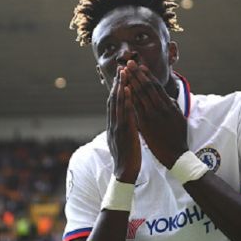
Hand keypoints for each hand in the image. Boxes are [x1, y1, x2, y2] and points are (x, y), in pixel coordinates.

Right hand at [107, 67, 140, 182]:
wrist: (125, 173)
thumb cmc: (127, 158)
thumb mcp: (123, 140)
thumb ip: (123, 129)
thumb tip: (124, 121)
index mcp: (113, 126)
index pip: (113, 104)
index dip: (116, 89)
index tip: (120, 77)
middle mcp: (113, 124)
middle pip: (113, 99)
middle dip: (117, 83)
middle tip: (121, 68)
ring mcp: (117, 127)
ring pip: (117, 104)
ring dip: (120, 87)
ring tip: (123, 73)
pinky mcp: (123, 132)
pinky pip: (124, 113)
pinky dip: (125, 100)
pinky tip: (128, 90)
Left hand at [124, 60, 187, 168]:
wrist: (176, 154)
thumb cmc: (178, 137)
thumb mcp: (179, 118)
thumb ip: (172, 106)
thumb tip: (167, 98)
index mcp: (169, 105)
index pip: (156, 86)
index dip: (147, 75)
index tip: (140, 66)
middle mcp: (161, 108)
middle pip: (147, 87)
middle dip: (137, 74)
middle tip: (129, 62)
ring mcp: (152, 116)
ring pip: (140, 95)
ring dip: (131, 82)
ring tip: (124, 72)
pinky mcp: (145, 125)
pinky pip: (135, 108)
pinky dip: (129, 98)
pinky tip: (123, 90)